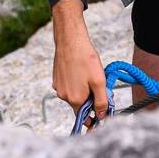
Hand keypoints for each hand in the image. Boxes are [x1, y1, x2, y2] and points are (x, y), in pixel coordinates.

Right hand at [52, 0, 107, 124]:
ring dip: (83, 89)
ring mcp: (58, 87)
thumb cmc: (85, 59)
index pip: (84, 117)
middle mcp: (64, 96)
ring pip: (74, 94)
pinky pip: (68, 85)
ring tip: (90, 74)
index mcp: (75, 100)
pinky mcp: (56, 78)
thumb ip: (101, 101)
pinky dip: (76, 81)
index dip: (93, 115)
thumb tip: (101, 116)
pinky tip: (81, 70)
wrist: (70, 40)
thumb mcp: (99, 81)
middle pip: (80, 105)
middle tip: (99, 85)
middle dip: (90, 99)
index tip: (100, 112)